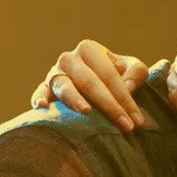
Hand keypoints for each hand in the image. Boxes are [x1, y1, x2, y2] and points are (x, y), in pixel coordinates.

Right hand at [30, 40, 151, 133]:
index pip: (110, 75)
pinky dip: (39, 98)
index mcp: (89, 49)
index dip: (125, 98)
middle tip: (125, 126)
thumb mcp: (130, 68)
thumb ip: (136, 72)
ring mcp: (54, 74)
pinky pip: (39, 93)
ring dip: (76, 100)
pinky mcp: (44, 89)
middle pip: (90, 83)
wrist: (92, 81)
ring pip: (65, 87)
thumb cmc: (114, 75)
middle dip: (110, 106)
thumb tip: (127, 88)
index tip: (137, 121)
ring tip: (87, 111)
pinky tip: (42, 107)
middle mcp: (69, 59)